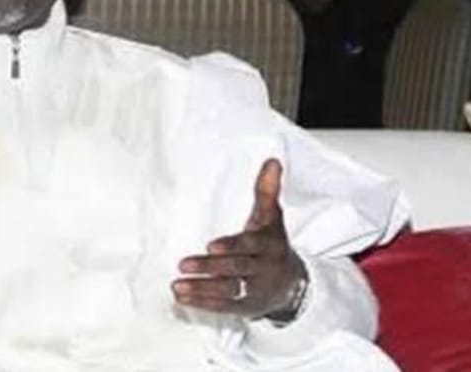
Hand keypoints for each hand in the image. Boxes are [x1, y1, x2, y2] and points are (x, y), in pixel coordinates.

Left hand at [172, 158, 305, 318]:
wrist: (293, 285)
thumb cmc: (273, 244)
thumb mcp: (271, 217)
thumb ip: (267, 191)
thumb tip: (272, 162)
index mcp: (269, 246)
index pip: (250, 246)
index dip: (232, 246)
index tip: (211, 246)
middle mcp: (263, 270)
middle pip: (237, 270)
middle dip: (210, 268)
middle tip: (183, 264)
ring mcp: (255, 292)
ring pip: (228, 291)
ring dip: (202, 289)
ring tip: (177, 286)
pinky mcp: (245, 308)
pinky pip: (224, 307)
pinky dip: (203, 304)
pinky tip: (182, 299)